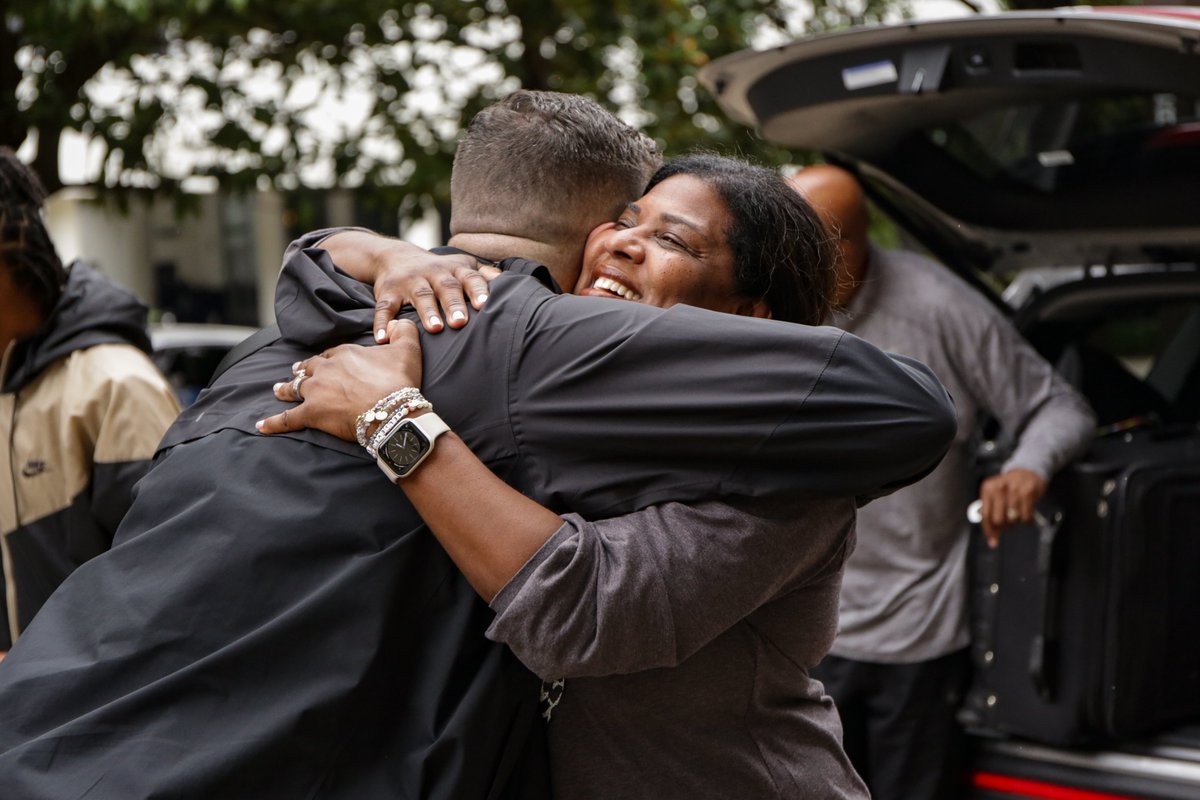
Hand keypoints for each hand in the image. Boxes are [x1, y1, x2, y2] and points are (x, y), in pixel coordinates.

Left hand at [256, 320, 423, 441]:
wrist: (392, 410)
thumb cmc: (399, 381)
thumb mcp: (408, 348)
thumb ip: (403, 330)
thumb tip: (395, 322)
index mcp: (344, 353)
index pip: (330, 354)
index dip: (326, 359)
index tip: (323, 362)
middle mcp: (325, 369)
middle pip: (308, 368)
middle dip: (301, 370)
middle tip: (295, 372)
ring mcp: (315, 391)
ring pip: (294, 387)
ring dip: (285, 388)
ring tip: (278, 389)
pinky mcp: (311, 414)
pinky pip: (286, 418)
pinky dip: (273, 423)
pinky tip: (260, 426)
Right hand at [371, 248, 497, 338]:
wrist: (396, 256)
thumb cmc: (440, 271)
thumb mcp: (462, 267)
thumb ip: (485, 275)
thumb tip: (513, 282)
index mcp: (455, 270)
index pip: (469, 278)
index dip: (477, 290)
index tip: (485, 305)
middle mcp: (433, 273)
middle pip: (446, 287)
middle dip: (453, 304)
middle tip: (461, 322)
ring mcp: (410, 282)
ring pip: (420, 296)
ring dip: (426, 312)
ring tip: (434, 329)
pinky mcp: (389, 292)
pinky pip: (385, 308)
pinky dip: (383, 322)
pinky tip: (383, 338)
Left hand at [978, 468, 1047, 547]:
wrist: (1028, 472)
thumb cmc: (1010, 488)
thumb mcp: (996, 496)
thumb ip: (992, 514)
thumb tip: (993, 539)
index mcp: (987, 488)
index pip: (985, 515)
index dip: (989, 531)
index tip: (993, 541)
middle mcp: (999, 488)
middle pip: (998, 520)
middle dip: (1004, 526)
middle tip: (1009, 523)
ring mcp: (1014, 489)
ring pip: (1013, 519)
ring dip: (1016, 522)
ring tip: (1017, 515)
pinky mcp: (1028, 492)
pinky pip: (1026, 517)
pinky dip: (1027, 520)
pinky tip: (1026, 514)